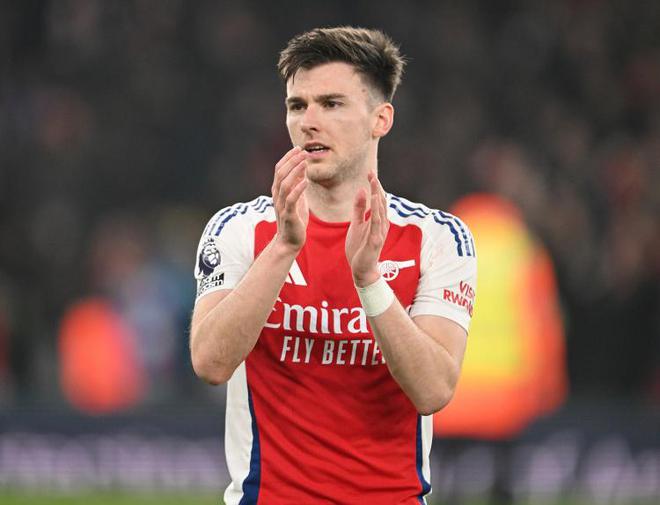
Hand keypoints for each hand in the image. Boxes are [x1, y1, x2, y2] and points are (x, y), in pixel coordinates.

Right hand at [271, 146, 308, 252]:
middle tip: (302, 151)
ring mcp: (281, 205)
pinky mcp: (288, 214)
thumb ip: (298, 186)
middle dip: (291, 160)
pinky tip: (306, 181)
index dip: (288, 158)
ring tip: (305, 162)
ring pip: (285, 184)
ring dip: (295, 171)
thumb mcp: (297, 200)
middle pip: (280, 173)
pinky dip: (298, 189)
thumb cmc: (294, 221)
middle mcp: (277, 196)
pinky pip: (291, 199)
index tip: (298, 149)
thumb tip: (302, 170)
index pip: (279, 169)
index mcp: (278, 191)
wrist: (289, 242)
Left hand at [345, 172, 388, 286]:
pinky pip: (377, 222)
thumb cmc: (359, 248)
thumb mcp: (356, 225)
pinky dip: (376, 210)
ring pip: (381, 210)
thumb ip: (359, 209)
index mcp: (377, 220)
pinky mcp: (376, 240)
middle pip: (381, 201)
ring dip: (377, 194)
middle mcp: (381, 224)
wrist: (360, 270)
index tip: (369, 172)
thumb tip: (362, 191)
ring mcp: (380, 232)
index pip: (377, 199)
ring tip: (373, 181)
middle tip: (371, 172)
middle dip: (376, 187)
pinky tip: (374, 199)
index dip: (374, 186)